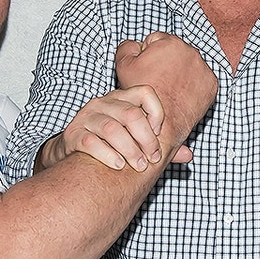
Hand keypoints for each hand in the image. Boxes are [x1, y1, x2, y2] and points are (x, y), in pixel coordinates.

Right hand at [42, 85, 166, 171]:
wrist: (71, 150)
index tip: (160, 134)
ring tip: (138, 166)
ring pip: (112, 129)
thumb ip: (158, 145)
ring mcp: (87, 117)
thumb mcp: (133, 139)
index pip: (145, 92)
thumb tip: (188, 155)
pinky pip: (91, 142)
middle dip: (146, 139)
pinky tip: (117, 165)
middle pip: (131, 114)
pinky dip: (107, 155)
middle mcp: (103, 103)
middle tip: (152, 159)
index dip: (157, 112)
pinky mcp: (73, 134)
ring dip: (129, 150)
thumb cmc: (110, 143)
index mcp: (121, 98)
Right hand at [116, 32, 216, 152]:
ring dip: (180, 73)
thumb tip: (136, 44)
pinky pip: (200, 79)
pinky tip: (181, 95)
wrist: (162, 125)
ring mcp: (204, 68)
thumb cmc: (142, 96)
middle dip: (166, 63)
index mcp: (171, 43)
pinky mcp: (212, 85)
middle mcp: (191, 52)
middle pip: (174, 52)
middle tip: (157, 81)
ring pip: (188, 65)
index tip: (147, 71)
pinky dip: (193, 85)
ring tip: (169, 89)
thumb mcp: (124, 67)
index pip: (157, 41)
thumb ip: (127, 47)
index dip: (148, 56)